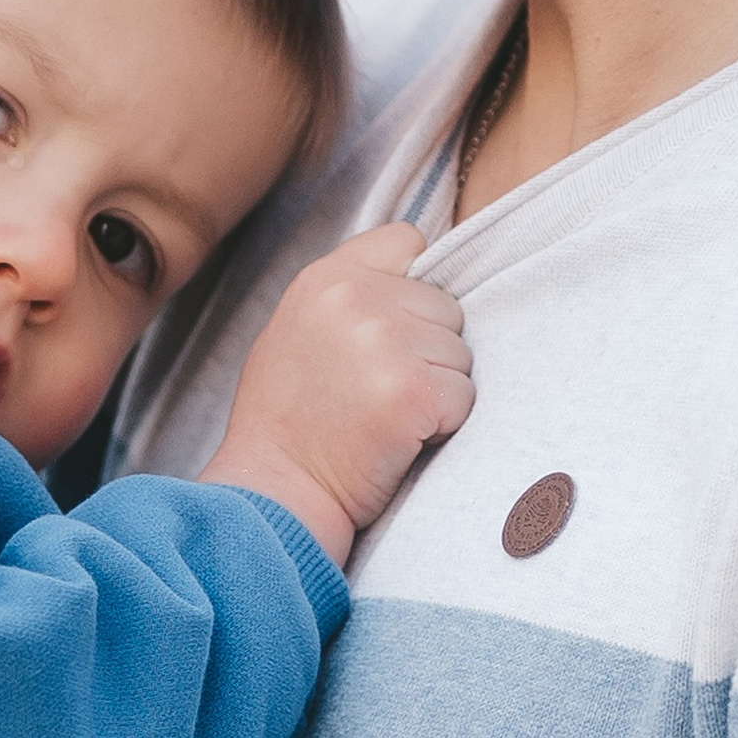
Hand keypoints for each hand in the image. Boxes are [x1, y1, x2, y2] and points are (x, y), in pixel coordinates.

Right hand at [204, 224, 473, 560]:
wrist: (274, 495)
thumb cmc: (287, 425)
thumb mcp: (296, 333)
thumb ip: (349, 296)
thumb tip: (415, 277)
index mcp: (324, 278)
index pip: (408, 242)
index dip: (412, 289)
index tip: (389, 332)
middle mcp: (354, 298)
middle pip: (445, 305)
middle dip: (427, 348)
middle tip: (376, 391)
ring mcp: (385, 341)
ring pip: (460, 352)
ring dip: (435, 388)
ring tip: (383, 416)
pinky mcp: (413, 390)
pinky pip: (463, 395)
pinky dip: (442, 424)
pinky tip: (397, 439)